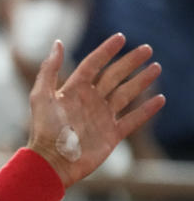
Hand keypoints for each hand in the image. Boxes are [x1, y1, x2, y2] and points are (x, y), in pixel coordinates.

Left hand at [27, 34, 164, 186]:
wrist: (52, 162)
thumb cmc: (44, 130)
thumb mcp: (41, 96)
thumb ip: (49, 70)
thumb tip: (58, 43)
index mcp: (73, 91)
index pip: (92, 65)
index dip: (106, 51)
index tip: (121, 37)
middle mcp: (89, 102)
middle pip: (113, 76)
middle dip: (130, 62)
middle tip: (147, 49)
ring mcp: (101, 118)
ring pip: (125, 94)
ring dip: (141, 81)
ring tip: (156, 68)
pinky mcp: (111, 135)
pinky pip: (132, 120)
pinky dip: (146, 110)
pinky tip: (160, 100)